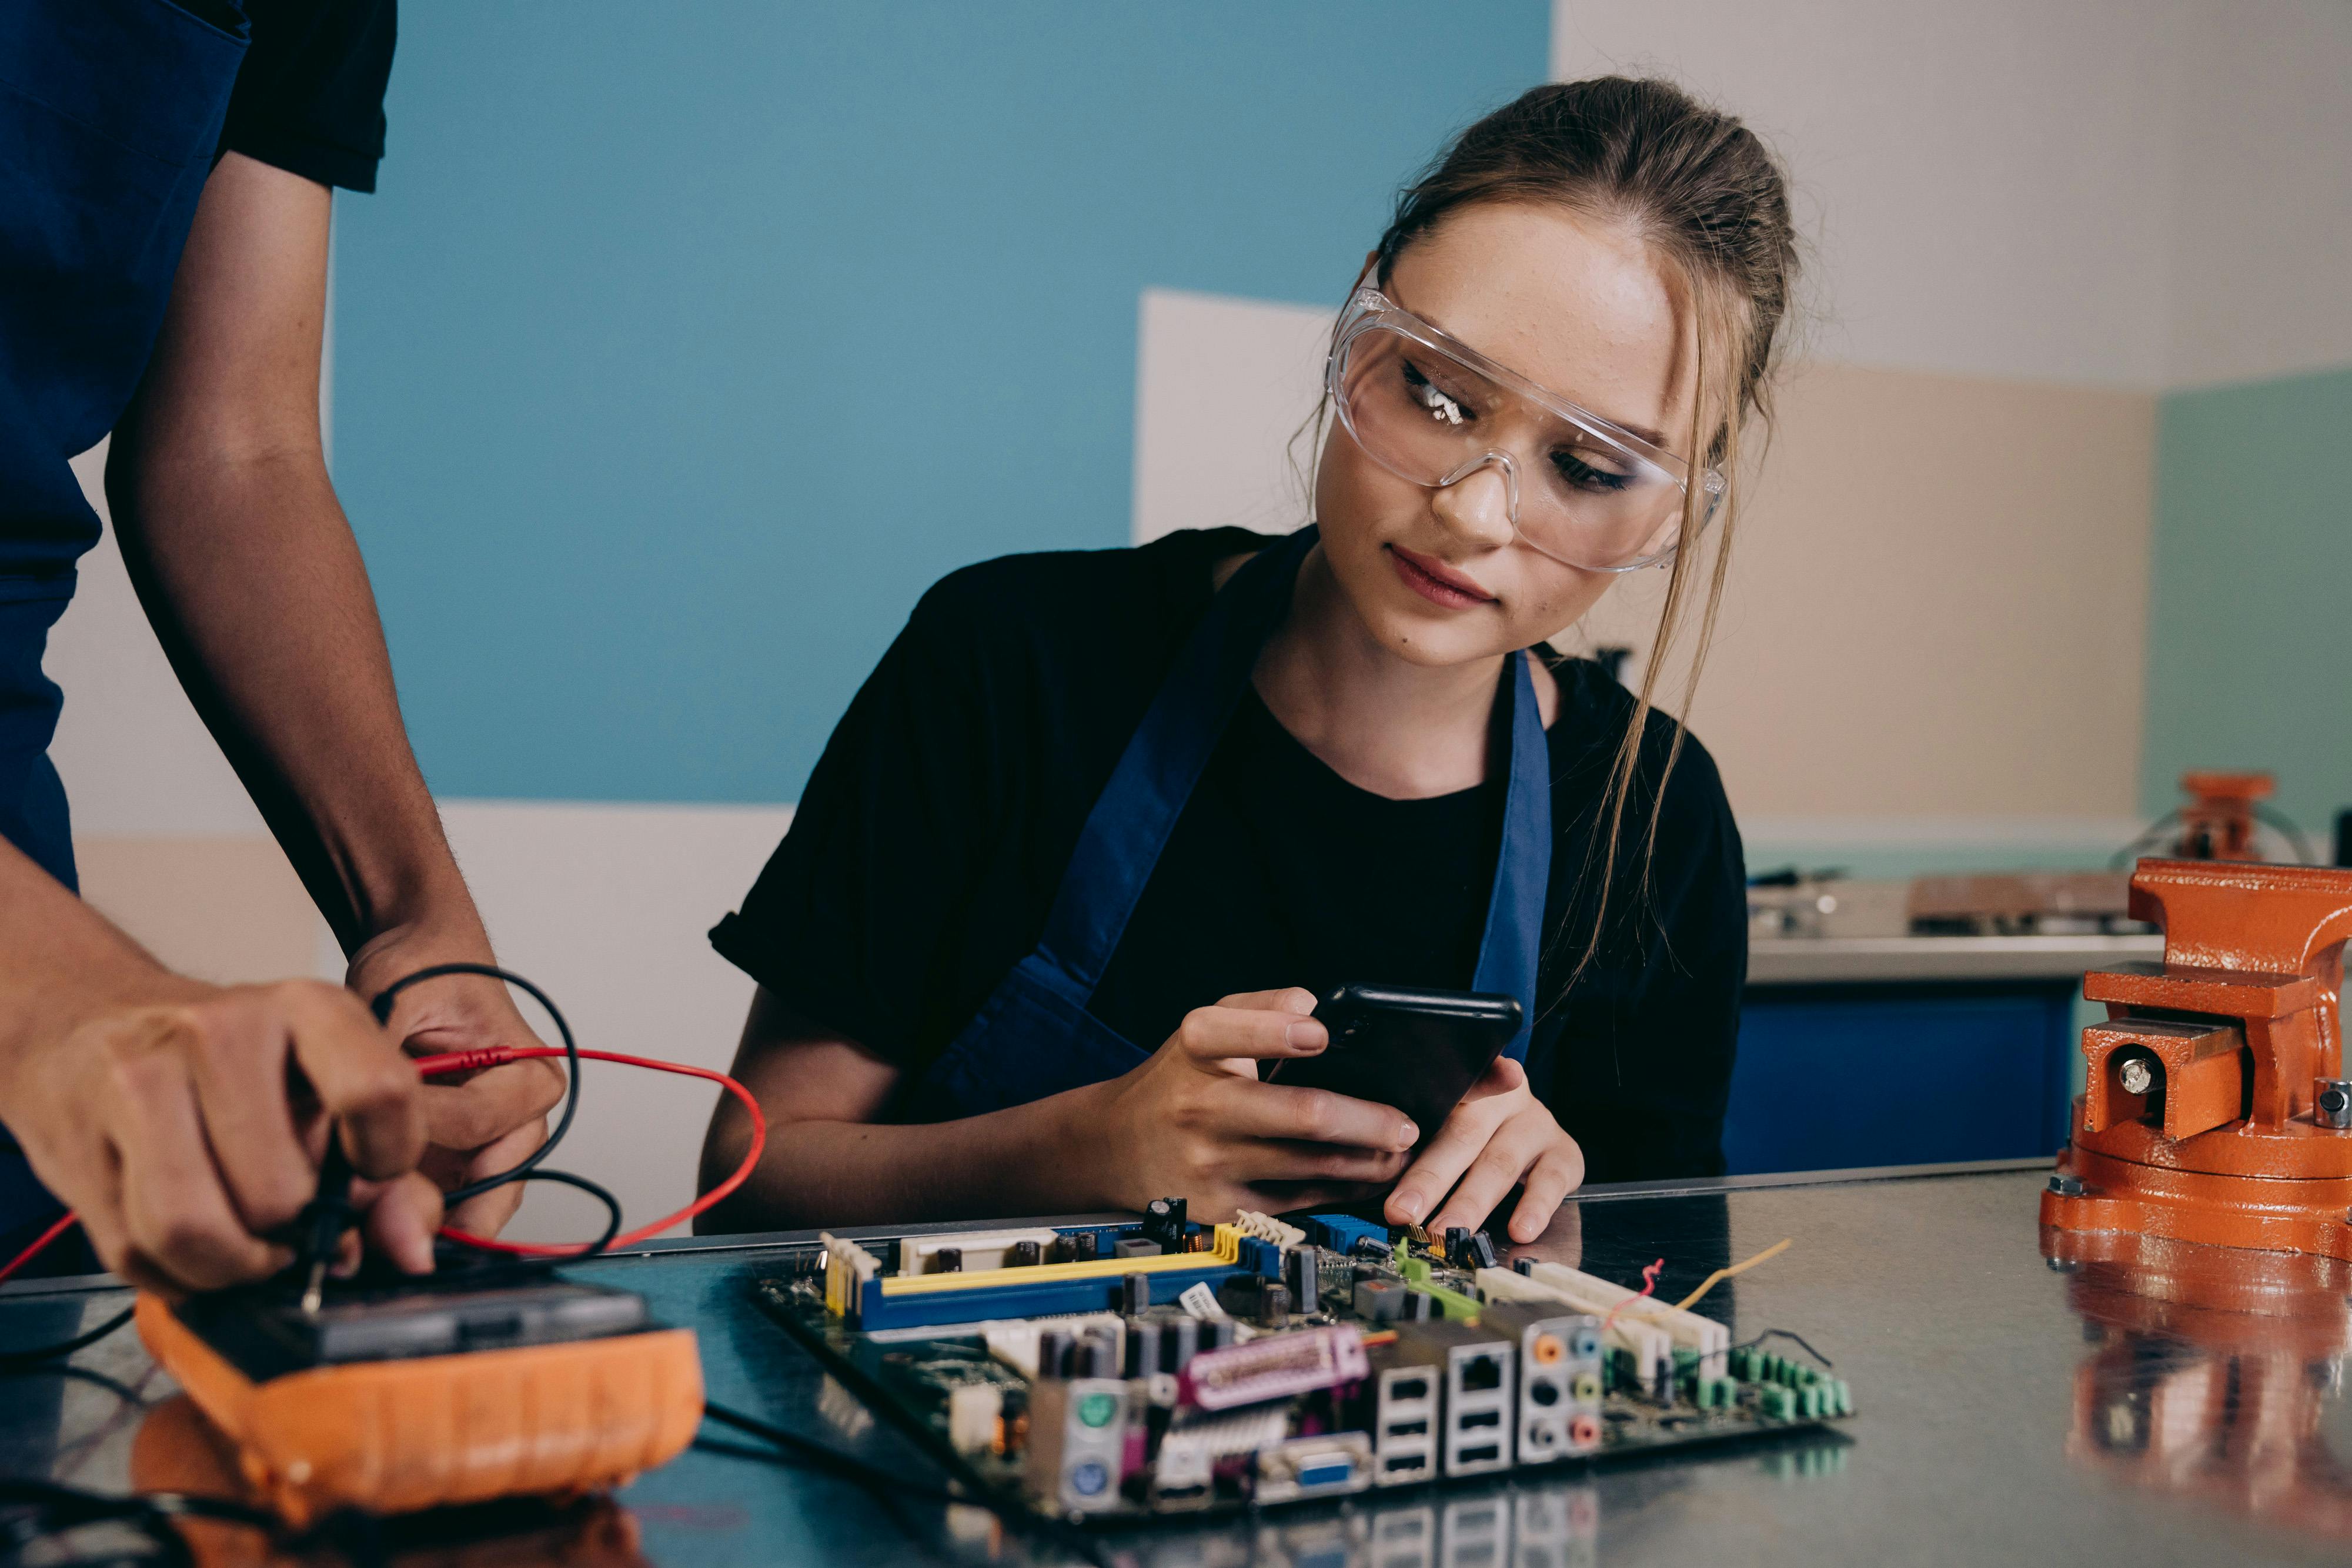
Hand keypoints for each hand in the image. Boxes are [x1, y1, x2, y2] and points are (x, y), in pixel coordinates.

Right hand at [0, 980, 442, 1293]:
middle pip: (279, 1195)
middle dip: (291, 1237)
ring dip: (230, 1267)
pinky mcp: (76, 1141)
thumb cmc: (232, 1065)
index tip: (367, 1179)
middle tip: (288, 1224)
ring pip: (197, 1232)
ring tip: (243, 1245)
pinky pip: (137, 1254)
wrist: (88, 1018)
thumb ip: (390, 1172)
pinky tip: (187, 1242)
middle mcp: (220, 1031)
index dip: (385, 1162)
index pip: (377, 1092)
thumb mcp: (326, 1087)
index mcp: (308, 1009)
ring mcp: (139, 1082)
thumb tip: (415, 1252)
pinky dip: (174, 1273)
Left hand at [347, 929, 565, 1236]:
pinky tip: (369, 1223)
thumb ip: (382, 1055)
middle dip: (428, 1205)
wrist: (422, 956)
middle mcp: (525, 1113)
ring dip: (423, 1220)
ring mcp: (497, 1142)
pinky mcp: (466, 1158)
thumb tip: (353, 1111)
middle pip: (488, 1182)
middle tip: (367, 1227)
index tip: (349, 1134)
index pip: (474, 1122)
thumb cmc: (423, 969)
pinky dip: (414, 1215)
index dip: (411, 1131)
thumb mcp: (396, 998)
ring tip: (365, 1235)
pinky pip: (450, 1204)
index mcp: (530, 1072)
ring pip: (473, 1206)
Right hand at [1078, 987, 1419, 1220]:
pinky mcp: (1222, 1208)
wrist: (1113, 1149)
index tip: (1321, 1033)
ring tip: (1402, 1151)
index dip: (1278, 1032)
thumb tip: (1314, 1004)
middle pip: (1301, 1115)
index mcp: (1195, 1049)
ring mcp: (1211, 1162)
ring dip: (1369, 1160)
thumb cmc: (1178, 1079)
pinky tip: (1370, 1177)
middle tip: (1408, 1123)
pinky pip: (1299, 1201)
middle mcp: (1200, 1106)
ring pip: (1311, 1165)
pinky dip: (1343, 1190)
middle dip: (1368, 1120)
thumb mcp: (1204, 1029)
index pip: (1234, 1030)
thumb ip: (1259, 1006)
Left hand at [1382, 1056, 1583, 1243]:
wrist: (1527, 1117)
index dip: (1417, 1119)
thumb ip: (1415, 1137)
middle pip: (1464, 1134)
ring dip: (1472, 1202)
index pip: (1439, 1096)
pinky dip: (1536, 1206)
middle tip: (1403, 1213)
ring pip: (1501, 1162)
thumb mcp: (1442, 1116)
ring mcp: (1537, 1123)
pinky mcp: (1565, 1153)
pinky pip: (1551, 1180)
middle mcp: (1504, 1097)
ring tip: (1449, 1231)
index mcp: (1465, 1081)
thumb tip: (1371, 1175)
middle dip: (1431, 1178)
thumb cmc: (1468, 1124)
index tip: (1396, 1142)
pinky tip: (1521, 1229)